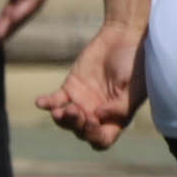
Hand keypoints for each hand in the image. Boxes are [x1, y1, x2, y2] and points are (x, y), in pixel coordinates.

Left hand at [41, 18, 143, 150]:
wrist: (124, 36)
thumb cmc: (136, 63)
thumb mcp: (135, 87)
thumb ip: (120, 107)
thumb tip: (99, 117)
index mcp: (116, 118)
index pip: (102, 140)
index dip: (95, 136)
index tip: (93, 120)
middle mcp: (98, 113)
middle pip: (81, 132)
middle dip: (77, 125)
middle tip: (77, 110)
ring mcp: (83, 101)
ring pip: (66, 120)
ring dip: (62, 119)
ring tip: (59, 111)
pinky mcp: (71, 87)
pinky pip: (55, 101)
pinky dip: (47, 103)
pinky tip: (41, 102)